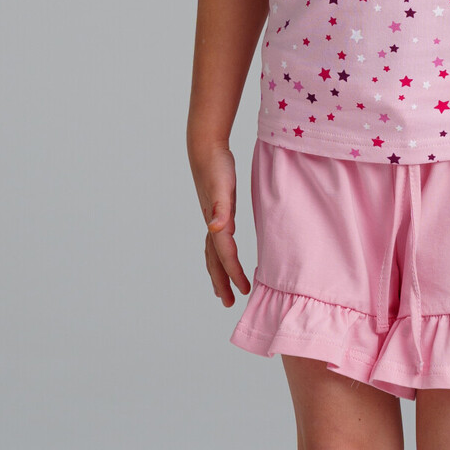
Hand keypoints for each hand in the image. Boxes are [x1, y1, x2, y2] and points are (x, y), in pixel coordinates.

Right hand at [190, 143, 251, 306]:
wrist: (205, 147)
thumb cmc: (217, 165)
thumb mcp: (222, 185)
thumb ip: (220, 207)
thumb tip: (215, 229)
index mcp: (217, 221)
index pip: (225, 254)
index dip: (234, 273)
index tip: (244, 290)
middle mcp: (212, 223)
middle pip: (214, 259)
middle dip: (221, 281)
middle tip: (229, 302)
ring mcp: (213, 218)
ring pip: (213, 252)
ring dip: (218, 271)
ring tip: (223, 288)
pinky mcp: (217, 210)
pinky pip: (218, 240)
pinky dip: (221, 252)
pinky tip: (227, 252)